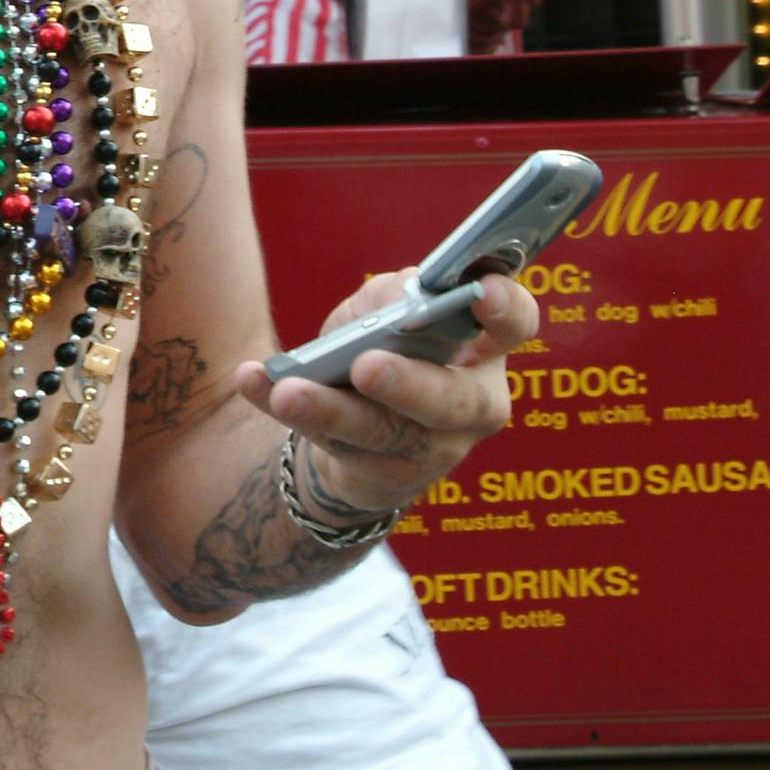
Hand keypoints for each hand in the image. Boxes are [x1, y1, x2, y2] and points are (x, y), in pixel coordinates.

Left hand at [233, 268, 537, 516]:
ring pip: (381, 433)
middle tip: (367, 366)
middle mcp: (470, 405)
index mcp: (484, 350)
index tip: (481, 290)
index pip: (515, 325)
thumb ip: (394, 295)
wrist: (356, 430)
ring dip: (329, 410)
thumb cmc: (386, 347)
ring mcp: (429, 450)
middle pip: (451, 400)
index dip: (506, 308)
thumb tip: (400, 296)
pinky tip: (253, 382)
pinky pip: (329, 445)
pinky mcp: (380, 478)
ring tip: (289, 390)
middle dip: (409, 384)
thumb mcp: (387, 311)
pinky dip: (282, 408)